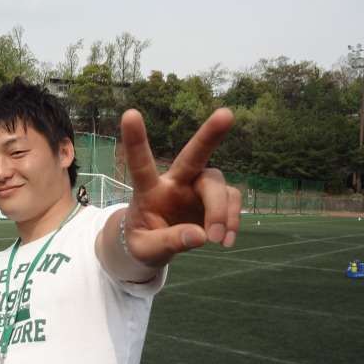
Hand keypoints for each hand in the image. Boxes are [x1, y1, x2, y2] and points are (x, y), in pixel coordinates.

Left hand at [120, 107, 240, 270]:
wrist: (154, 245)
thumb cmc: (142, 241)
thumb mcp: (145, 249)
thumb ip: (169, 243)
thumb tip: (201, 236)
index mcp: (149, 190)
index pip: (140, 164)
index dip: (135, 140)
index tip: (130, 114)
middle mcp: (175, 182)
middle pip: (193, 156)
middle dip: (209, 135)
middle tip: (226, 114)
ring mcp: (197, 188)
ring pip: (217, 186)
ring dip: (221, 212)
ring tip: (216, 240)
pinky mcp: (216, 197)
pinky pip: (232, 200)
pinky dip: (233, 220)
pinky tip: (225, 241)